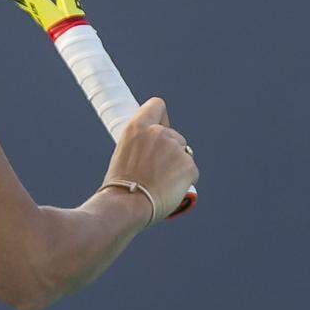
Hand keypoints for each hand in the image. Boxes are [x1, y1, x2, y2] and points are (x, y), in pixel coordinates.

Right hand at [102, 97, 198, 222]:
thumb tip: (152, 151)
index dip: (161, 118)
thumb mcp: (123, 154)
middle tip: (157, 171)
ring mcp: (175, 148)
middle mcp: (157, 132)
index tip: (159, 128)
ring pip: (183, 154)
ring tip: (161, 183)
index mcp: (137, 127)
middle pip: (174, 135)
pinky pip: (190, 171)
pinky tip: (169, 190)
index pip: (157, 105)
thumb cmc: (119, 185)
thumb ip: (141, 145)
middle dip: (170, 151)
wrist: (127, 205)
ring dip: (177, 166)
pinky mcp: (189, 165)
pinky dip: (183, 181)